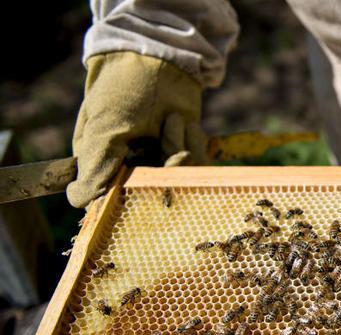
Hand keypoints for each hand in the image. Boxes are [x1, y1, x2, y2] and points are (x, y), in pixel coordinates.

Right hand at [67, 51, 205, 207]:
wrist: (161, 61)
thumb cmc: (124, 92)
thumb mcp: (105, 130)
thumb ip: (95, 167)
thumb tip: (79, 202)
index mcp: (101, 166)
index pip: (111, 202)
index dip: (128, 198)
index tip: (140, 179)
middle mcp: (131, 170)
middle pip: (153, 195)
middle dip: (165, 166)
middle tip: (168, 134)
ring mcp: (160, 163)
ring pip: (179, 180)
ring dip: (178, 145)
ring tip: (172, 118)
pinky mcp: (186, 153)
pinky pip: (197, 165)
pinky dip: (193, 141)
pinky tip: (184, 122)